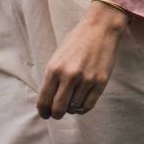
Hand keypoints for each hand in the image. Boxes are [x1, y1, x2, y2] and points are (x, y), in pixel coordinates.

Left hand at [36, 0, 128, 117]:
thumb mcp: (57, 57)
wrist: (100, 29)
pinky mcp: (100, 82)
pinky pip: (88, 105)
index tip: (45, 114)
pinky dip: (83, 108)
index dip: (43, 111)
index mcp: (54, 69)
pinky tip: (81, 103)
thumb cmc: (76, 42)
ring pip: (74, 108)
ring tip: (71, 102)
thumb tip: (47, 101)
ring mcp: (86, 79)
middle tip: (57, 113)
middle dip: (56, 114)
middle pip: (58, 109)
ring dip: (71, 109)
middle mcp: (69, 76)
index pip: (44, 100)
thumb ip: (51, 78)